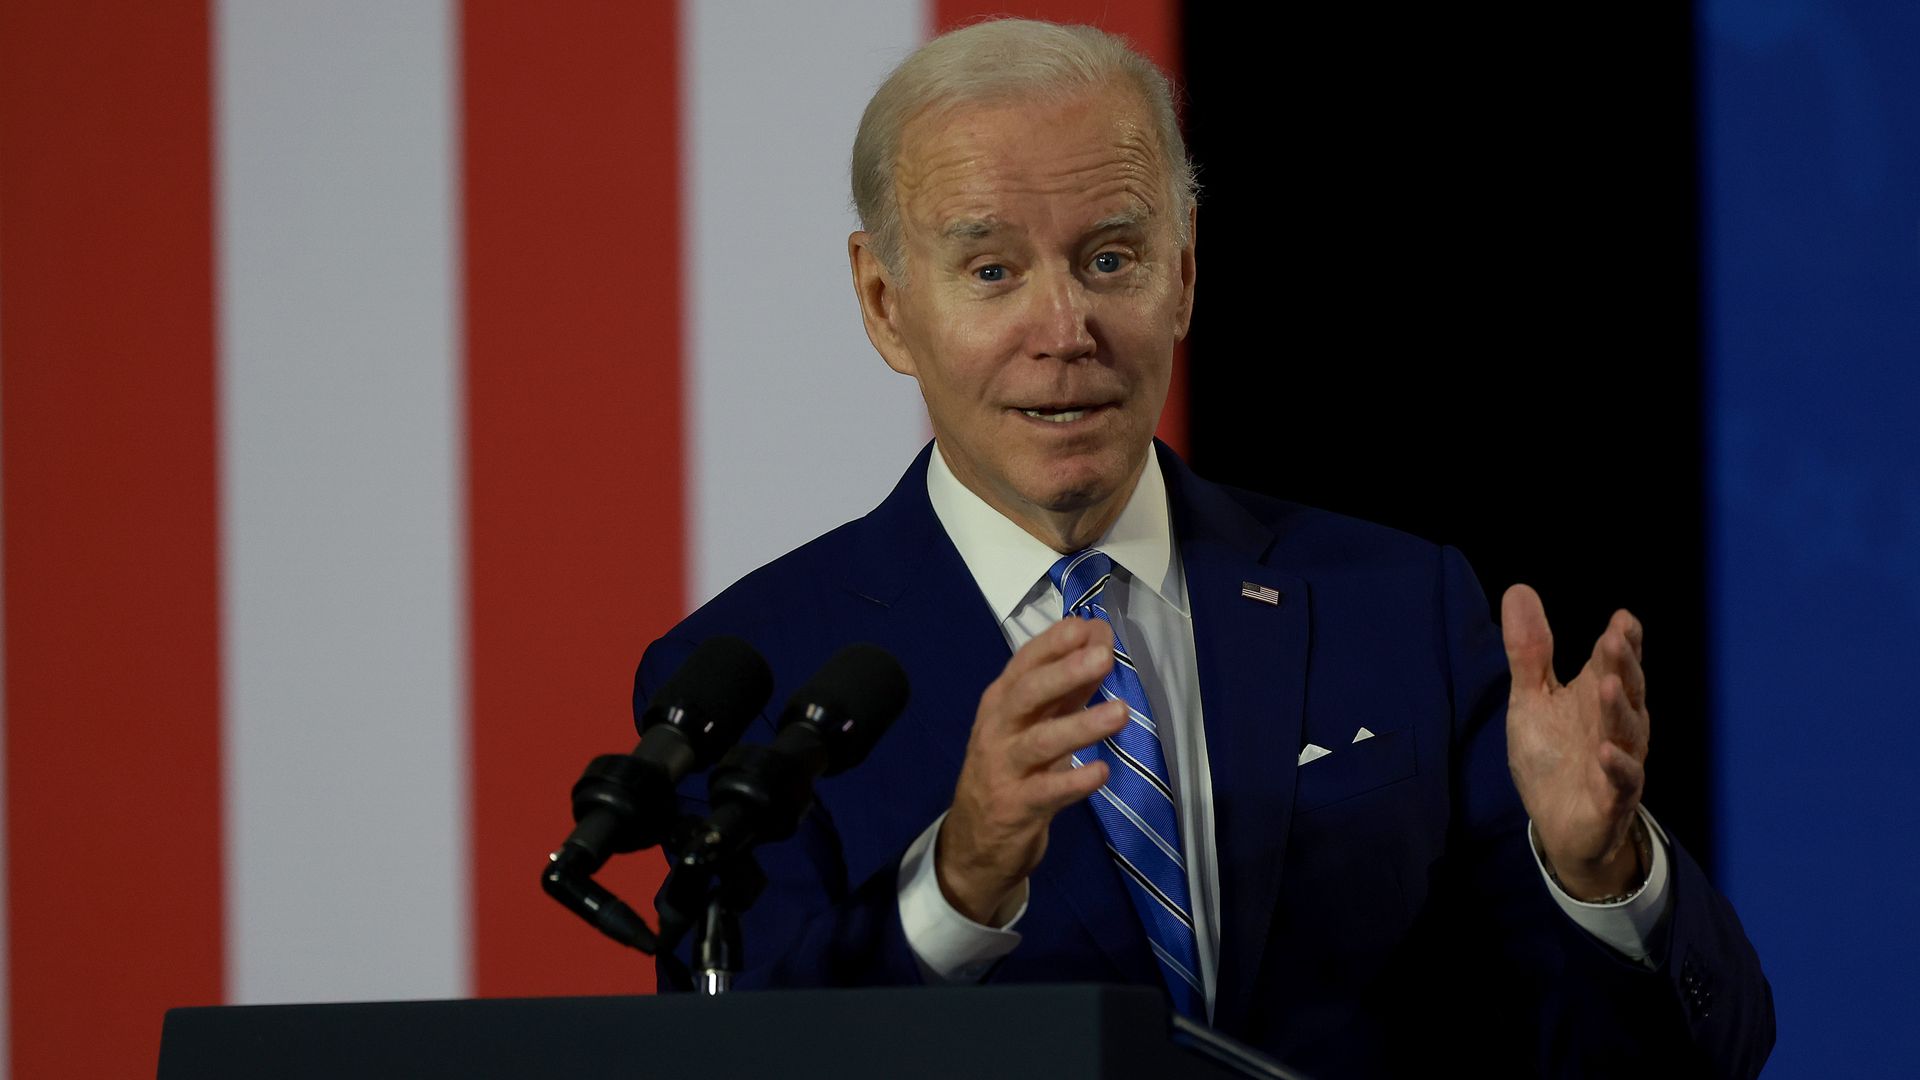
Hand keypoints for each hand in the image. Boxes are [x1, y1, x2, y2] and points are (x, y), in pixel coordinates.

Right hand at [936, 616, 1129, 923]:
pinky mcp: (1016, 807)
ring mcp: (1004, 769)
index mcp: (1002, 702)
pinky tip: (1101, 772)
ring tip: (1120, 712)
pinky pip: (1046, 792)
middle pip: (1027, 695)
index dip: (1055, 644)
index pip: (1025, 663)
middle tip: (1104, 656)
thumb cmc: (1012, 769)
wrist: (975, 841)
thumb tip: (1100, 638)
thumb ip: (1068, 685)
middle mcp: (997, 729)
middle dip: (1064, 673)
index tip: (1089, 626)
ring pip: (1039, 742)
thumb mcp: (1036, 723)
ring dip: (1080, 726)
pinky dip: (1074, 781)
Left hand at [1501, 584, 1650, 899]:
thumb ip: (1529, 651)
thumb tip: (1519, 589)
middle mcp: (1616, 724)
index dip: (1623, 641)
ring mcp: (1618, 761)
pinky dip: (1617, 765)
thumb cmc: (1552, 757)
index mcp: (1598, 696)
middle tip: (1614, 639)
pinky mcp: (1612, 798)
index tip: (1623, 619)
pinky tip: (1607, 750)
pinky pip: (1622, 780)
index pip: (1616, 662)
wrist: (1559, 826)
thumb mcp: (1532, 699)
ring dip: (1618, 708)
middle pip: (1625, 689)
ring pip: (1627, 731)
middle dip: (1622, 665)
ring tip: (1608, 684)